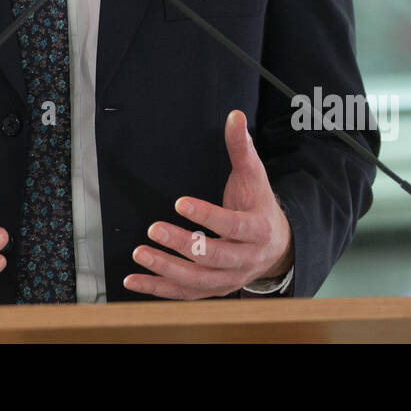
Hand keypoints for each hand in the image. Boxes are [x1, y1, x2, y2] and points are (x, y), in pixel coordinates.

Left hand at [124, 109, 292, 298]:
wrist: (277, 247)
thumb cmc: (258, 205)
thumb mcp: (254, 176)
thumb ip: (242, 148)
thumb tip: (235, 116)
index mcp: (257, 229)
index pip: (232, 226)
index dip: (207, 215)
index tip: (179, 203)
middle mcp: (245, 259)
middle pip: (212, 256)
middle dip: (182, 244)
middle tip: (153, 229)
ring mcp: (229, 279)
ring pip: (197, 281)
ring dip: (166, 269)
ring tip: (140, 253)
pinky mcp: (213, 290)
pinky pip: (185, 294)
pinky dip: (158, 289)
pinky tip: (133, 279)